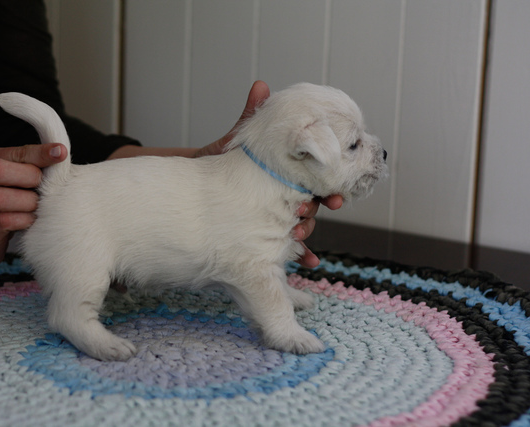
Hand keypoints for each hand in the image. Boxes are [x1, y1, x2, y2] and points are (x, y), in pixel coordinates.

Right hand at [0, 143, 66, 266]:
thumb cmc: (2, 204)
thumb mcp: (13, 180)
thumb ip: (31, 167)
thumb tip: (61, 156)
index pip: (15, 153)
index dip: (39, 153)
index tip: (61, 152)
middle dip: (28, 177)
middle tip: (42, 189)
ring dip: (26, 202)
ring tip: (36, 207)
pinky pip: (3, 221)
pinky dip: (23, 220)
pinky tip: (30, 220)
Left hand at [195, 80, 343, 267]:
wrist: (197, 184)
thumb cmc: (221, 161)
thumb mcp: (238, 141)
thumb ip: (252, 117)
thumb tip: (260, 87)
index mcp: (288, 172)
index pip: (315, 179)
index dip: (327, 187)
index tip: (333, 196)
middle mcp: (286, 194)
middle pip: (313, 203)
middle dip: (317, 209)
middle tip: (308, 211)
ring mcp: (275, 214)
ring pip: (301, 226)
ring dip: (305, 233)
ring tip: (295, 237)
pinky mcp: (264, 232)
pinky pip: (282, 245)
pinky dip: (300, 254)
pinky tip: (306, 262)